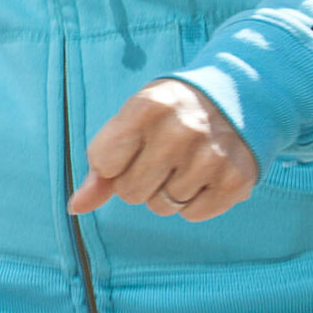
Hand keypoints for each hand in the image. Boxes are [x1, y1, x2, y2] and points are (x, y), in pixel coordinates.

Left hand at [68, 80, 258, 221]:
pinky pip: (193, 214)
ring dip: (167, 192)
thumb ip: (100, 165)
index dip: (112, 163)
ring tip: (184, 163)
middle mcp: (181, 130)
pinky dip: (193, 203)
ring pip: (162, 206)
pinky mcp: (237, 179)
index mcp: (147, 108)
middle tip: (160, 157)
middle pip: (131, 192)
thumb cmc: (168, 114)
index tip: (130, 147)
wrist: (235, 97)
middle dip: (139, 181)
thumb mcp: (132, 121)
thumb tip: (75, 207)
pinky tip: (204, 175)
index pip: (103, 164)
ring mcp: (213, 156)